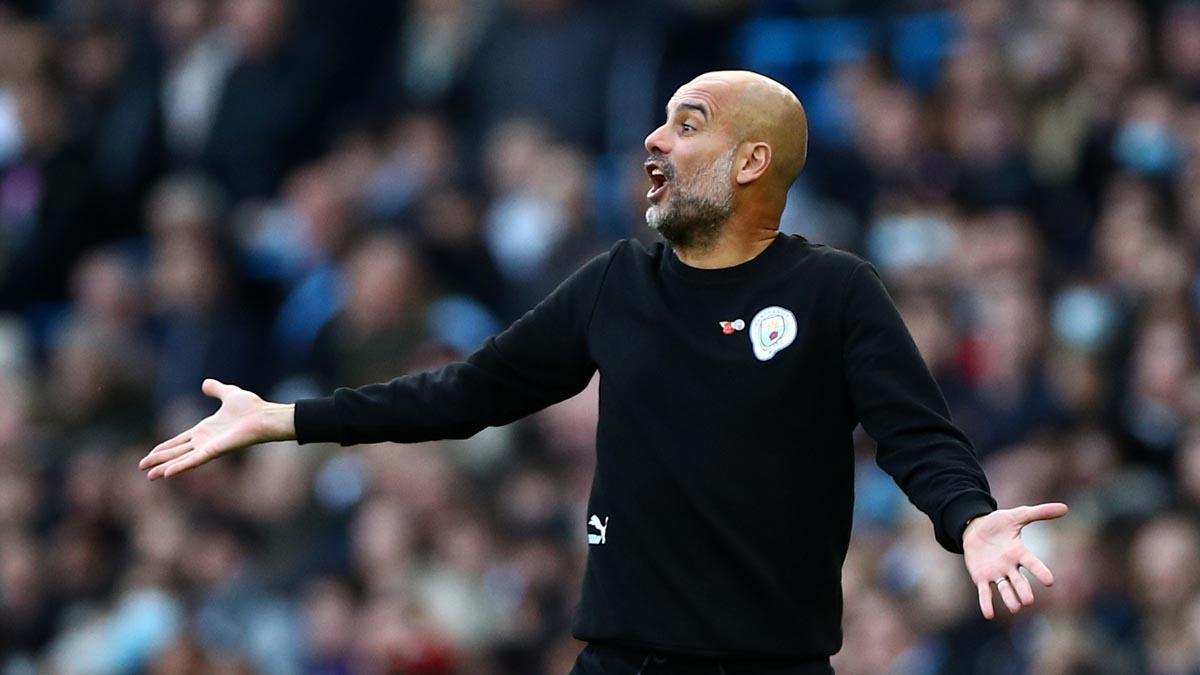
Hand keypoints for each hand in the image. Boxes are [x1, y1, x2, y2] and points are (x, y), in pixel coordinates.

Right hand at [139, 379, 294, 479]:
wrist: (265, 416)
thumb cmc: (252, 408)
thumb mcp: (229, 394)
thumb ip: (216, 389)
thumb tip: (206, 383)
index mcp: (206, 430)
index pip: (180, 441)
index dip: (165, 447)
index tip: (151, 454)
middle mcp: (205, 442)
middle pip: (176, 452)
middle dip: (159, 460)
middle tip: (142, 467)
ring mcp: (209, 448)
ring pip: (181, 459)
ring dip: (165, 467)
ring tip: (149, 475)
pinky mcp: (215, 451)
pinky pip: (194, 460)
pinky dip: (181, 466)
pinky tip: (167, 473)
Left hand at [963, 502, 1068, 618]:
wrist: (974, 527)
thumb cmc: (998, 523)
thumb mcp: (1017, 515)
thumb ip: (1039, 513)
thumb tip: (1065, 508)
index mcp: (1019, 553)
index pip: (1032, 563)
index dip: (1040, 571)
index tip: (1050, 581)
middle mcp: (1010, 566)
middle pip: (1018, 581)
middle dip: (1023, 590)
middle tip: (1028, 601)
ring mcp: (996, 573)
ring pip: (1004, 588)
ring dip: (1009, 599)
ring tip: (1016, 608)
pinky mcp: (981, 577)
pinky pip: (985, 592)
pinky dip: (986, 603)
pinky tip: (989, 615)